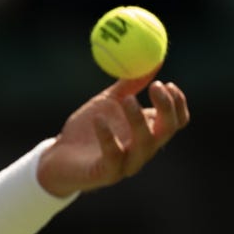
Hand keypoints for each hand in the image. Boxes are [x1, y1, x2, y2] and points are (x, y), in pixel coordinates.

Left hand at [36, 76, 189, 197]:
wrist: (57, 156)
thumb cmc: (85, 129)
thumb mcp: (108, 101)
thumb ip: (130, 85)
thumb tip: (154, 60)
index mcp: (147, 132)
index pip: (176, 121)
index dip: (177, 102)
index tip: (166, 83)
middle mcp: (142, 150)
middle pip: (167, 130)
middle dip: (165, 107)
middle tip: (154, 86)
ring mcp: (126, 164)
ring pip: (145, 143)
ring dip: (138, 119)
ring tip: (127, 99)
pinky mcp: (107, 174)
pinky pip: (113, 155)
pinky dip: (108, 136)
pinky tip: (98, 119)